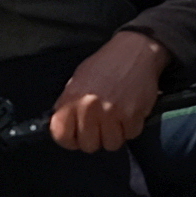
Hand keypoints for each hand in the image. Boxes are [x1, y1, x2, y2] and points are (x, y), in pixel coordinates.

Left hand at [47, 30, 168, 156]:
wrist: (135, 51)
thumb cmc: (105, 65)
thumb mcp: (77, 80)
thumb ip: (69, 104)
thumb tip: (64, 127)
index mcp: (72, 98)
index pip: (61, 135)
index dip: (69, 140)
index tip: (76, 136)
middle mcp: (89, 108)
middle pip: (88, 145)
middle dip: (95, 138)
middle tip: (100, 125)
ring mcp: (112, 113)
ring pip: (111, 144)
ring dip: (114, 135)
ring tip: (116, 119)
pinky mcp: (132, 115)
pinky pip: (130, 135)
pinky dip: (131, 127)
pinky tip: (129, 112)